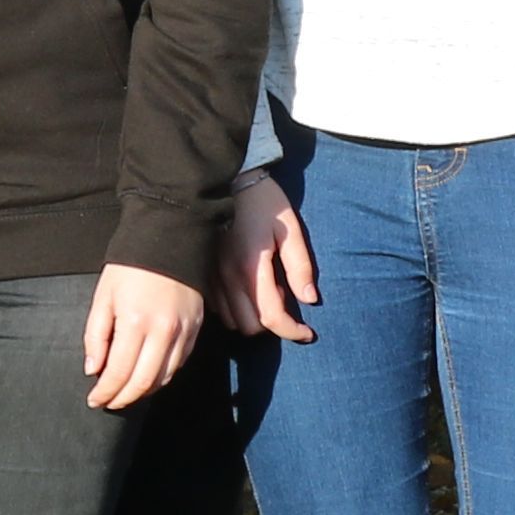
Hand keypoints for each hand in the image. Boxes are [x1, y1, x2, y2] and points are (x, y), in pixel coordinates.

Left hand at [84, 264, 207, 409]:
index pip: (119, 373)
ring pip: (164, 377)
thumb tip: (93, 370)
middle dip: (123, 398)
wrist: (170, 236)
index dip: (105, 392)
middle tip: (109, 402)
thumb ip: (96, 336)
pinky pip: (179, 363)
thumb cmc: (130, 266)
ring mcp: (183, 331)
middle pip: (143, 382)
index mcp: (134, 323)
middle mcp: (162, 332)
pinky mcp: (196, 328)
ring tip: (127, 392)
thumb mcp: (103, 296)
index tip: (94, 400)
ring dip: (144, 391)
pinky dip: (163, 376)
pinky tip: (149, 376)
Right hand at [213, 171, 317, 340]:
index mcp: (251, 268)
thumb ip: (300, 266)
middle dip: (272, 324)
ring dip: (253, 318)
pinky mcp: (204, 274)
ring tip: (266, 293)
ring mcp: (212, 277)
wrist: (229, 180)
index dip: (293, 332)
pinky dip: (235, 310)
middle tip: (285, 300)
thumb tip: (309, 299)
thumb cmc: (264, 203)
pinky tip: (247, 290)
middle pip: (250, 326)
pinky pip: (218, 309)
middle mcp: (228, 278)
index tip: (309, 333)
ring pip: (232, 321)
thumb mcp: (290, 229)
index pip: (272, 318)